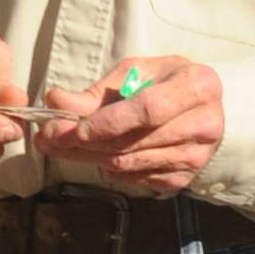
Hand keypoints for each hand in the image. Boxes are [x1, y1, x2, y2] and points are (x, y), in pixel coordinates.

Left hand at [34, 56, 223, 193]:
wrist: (207, 108)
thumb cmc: (167, 83)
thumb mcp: (136, 73)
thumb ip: (97, 91)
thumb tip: (55, 100)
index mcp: (196, 86)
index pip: (148, 110)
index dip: (108, 122)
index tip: (74, 128)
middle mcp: (203, 124)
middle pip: (134, 143)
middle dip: (85, 143)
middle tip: (47, 138)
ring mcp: (196, 156)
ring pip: (131, 165)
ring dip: (90, 158)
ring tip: (60, 147)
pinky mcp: (185, 179)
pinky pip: (137, 180)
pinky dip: (111, 170)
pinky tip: (97, 156)